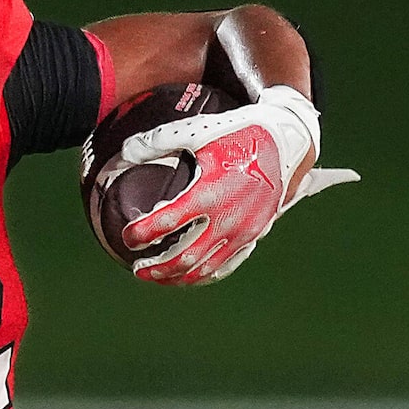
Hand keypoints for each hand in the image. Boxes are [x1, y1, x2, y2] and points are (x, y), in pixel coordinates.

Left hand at [114, 86, 355, 285]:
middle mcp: (227, 217)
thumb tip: (121, 154)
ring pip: (204, 268)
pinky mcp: (254, 235)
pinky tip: (186, 276)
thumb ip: (155, 142)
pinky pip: (225, 265)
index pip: (165, 222)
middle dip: (155, 268)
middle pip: (183, 256)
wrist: (286, 141)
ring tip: (156, 276)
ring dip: (176, 277)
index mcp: (208, 191)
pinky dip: (202, 275)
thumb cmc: (237, 134)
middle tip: (136, 269)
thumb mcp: (197, 131)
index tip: (127, 236)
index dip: (141, 233)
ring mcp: (243, 230)